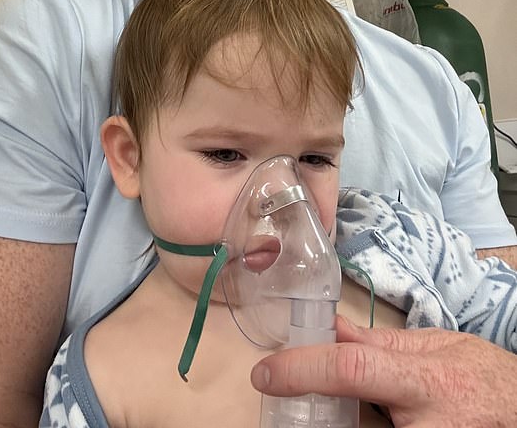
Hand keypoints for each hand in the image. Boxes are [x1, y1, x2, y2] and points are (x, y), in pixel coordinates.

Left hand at [250, 317, 516, 427]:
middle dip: (318, 407)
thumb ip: (378, 343)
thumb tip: (329, 329)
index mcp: (422, 382)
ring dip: (342, 421)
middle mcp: (420, 427)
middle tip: (298, 391)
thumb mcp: (435, 347)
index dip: (302, 369)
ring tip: (341, 400)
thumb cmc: (482, 379)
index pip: (351, 370)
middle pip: (347, 423)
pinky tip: (365, 415)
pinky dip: (362, 426)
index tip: (264, 373)